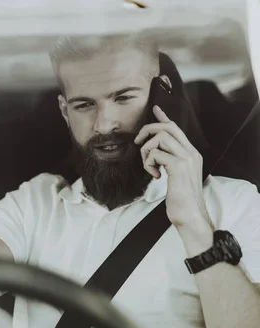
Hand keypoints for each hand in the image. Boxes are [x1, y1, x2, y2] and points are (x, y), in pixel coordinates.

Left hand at [134, 105, 211, 229]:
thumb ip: (169, 163)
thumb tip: (155, 156)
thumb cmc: (180, 200)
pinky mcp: (178, 166)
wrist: (190, 216)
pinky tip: (154, 176)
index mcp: (191, 154)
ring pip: (159, 138)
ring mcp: (186, 158)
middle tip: (138, 143)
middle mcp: (191, 152)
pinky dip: (148, 163)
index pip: (177, 129)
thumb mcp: (176, 178)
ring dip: (146, 152)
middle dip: (148, 130)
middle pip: (168, 127)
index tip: (155, 109)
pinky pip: (155, 153)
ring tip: (149, 168)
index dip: (164, 118)